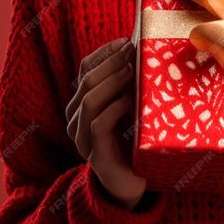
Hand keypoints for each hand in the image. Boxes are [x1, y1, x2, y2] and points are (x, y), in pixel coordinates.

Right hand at [65, 37, 146, 209]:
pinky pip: (98, 126)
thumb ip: (131, 83)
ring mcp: (83, 139)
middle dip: (111, 62)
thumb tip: (147, 47)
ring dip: (111, 81)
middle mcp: (76, 120)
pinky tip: (129, 99)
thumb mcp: (133, 105)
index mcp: (82, 103)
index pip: (86, 69)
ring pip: (88, 101)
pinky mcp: (96, 156)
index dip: (105, 52)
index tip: (127, 40)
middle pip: (86, 81)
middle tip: (133, 51)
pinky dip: (113, 109)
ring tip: (132, 70)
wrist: (136, 183)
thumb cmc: (136, 138)